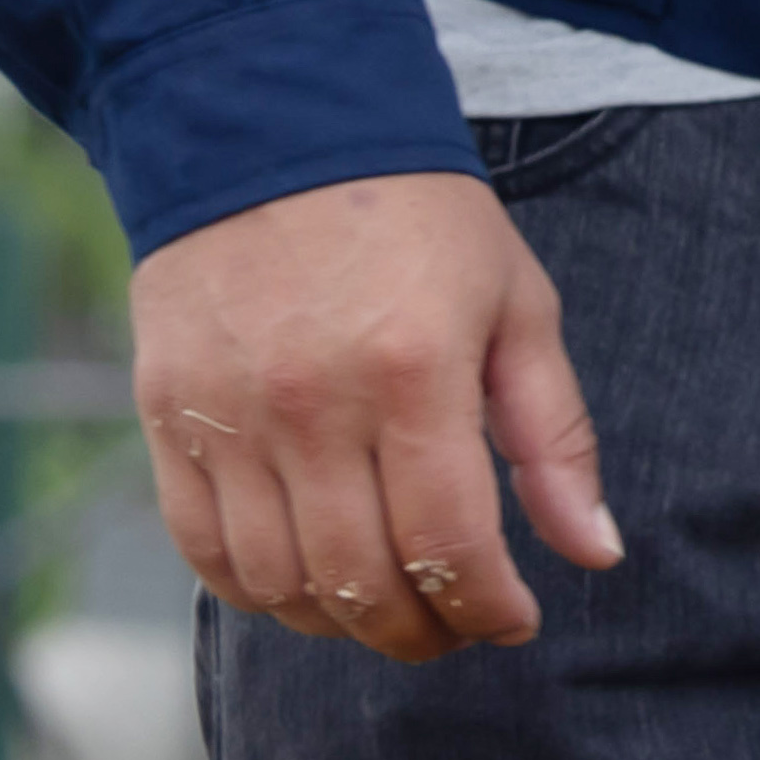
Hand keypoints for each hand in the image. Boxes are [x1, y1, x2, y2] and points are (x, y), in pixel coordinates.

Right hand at [130, 169, 620, 660]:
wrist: (271, 128)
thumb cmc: (418, 219)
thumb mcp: (517, 304)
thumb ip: (554, 437)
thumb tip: (595, 554)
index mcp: (414, 370)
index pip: (450, 543)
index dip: (488, 608)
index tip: (514, 620)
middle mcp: (312, 404)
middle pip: (362, 581)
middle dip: (422, 631)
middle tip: (456, 627)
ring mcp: (228, 415)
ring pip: (281, 583)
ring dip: (343, 623)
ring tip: (390, 608)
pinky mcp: (165, 416)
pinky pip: (203, 551)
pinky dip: (258, 593)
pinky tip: (308, 585)